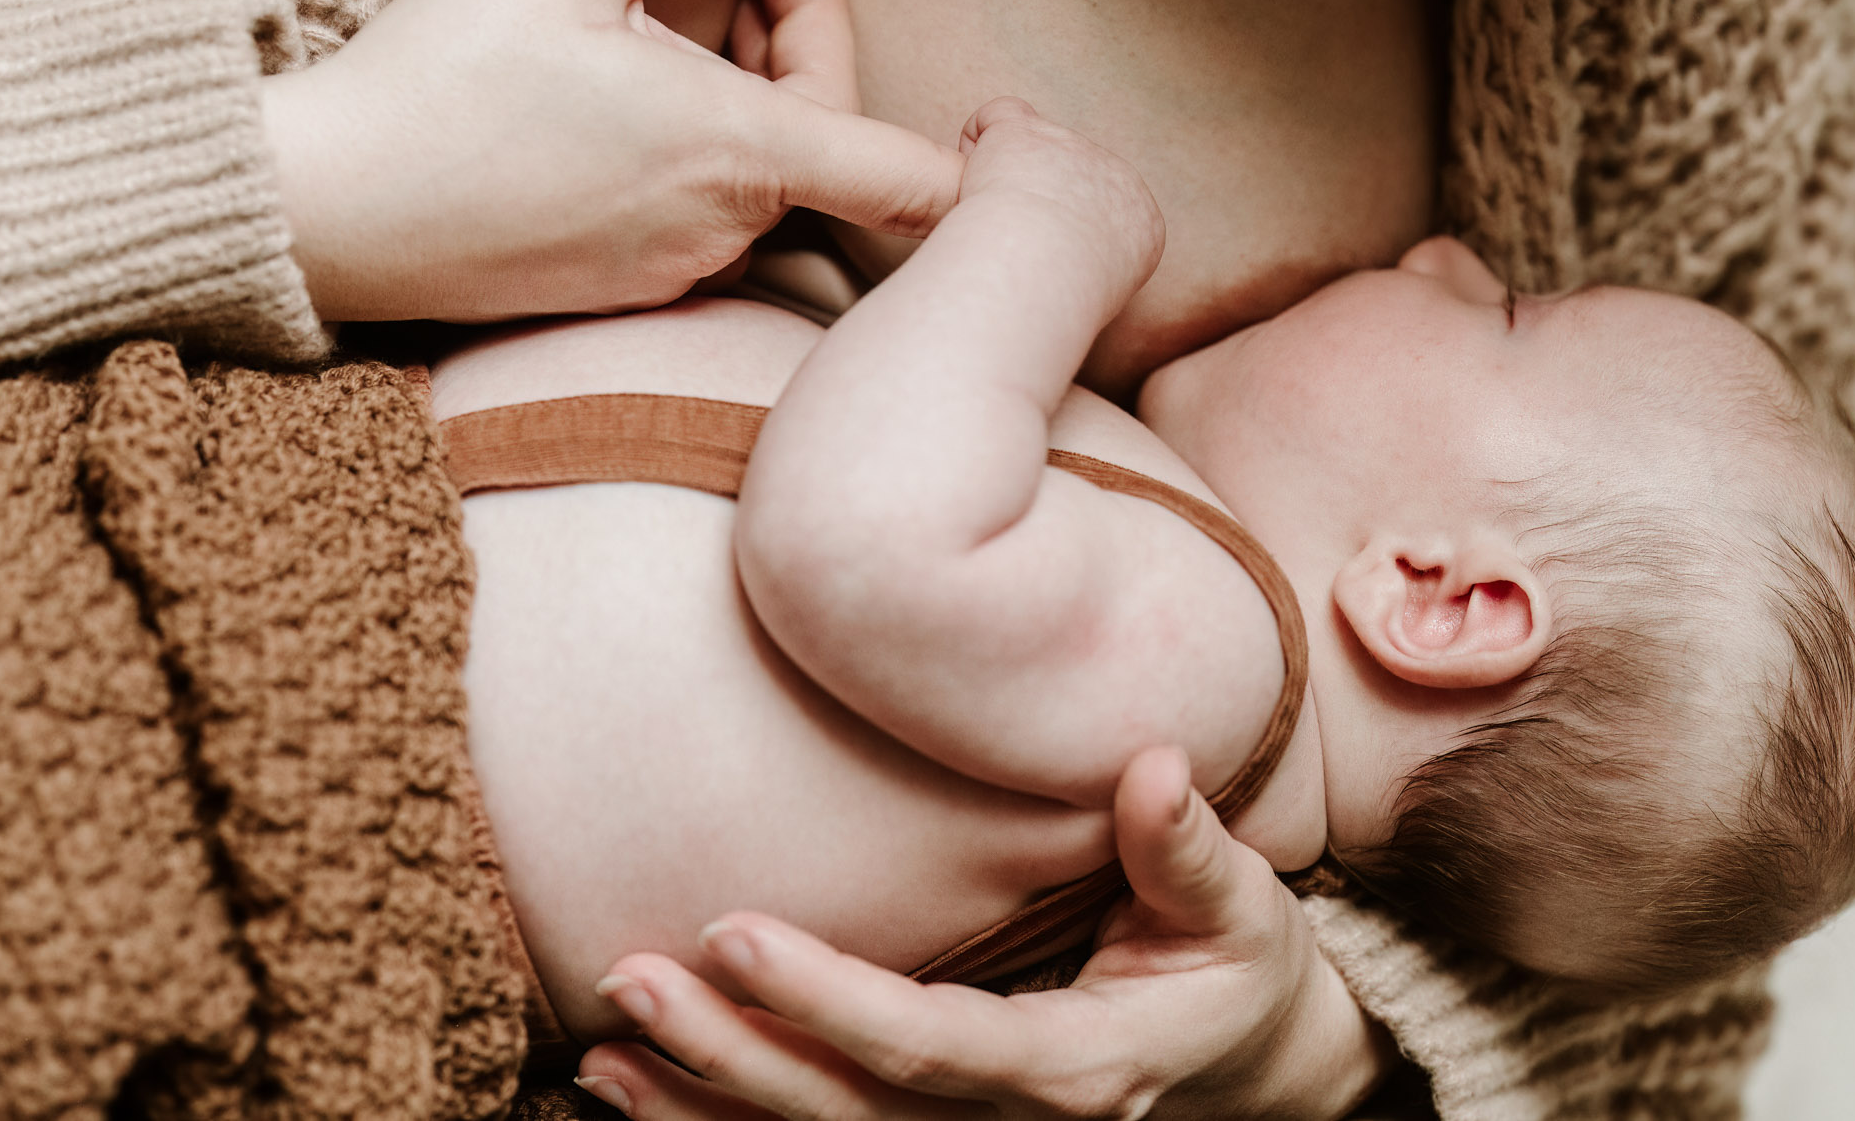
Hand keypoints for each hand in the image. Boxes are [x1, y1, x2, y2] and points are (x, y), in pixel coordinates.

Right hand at [261, 0, 963, 322]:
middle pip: (834, 141)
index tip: (871, 26)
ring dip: (752, 90)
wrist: (329, 210)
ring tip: (670, 11)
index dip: (935, 104)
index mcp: (740, 154)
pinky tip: (623, 93)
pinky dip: (701, 148)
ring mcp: (677, 272)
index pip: (917, 182)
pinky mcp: (627, 292)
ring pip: (767, 176)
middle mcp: (725, 232)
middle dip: (808, 35)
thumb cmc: (441, 79)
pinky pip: (705, 216)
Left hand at [574, 748, 1393, 1119]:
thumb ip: (1190, 850)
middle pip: (849, 1112)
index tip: (733, 933)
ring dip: (703, 1110)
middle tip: (631, 977)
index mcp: (1076, 1074)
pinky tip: (635, 1098)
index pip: (932, 1045)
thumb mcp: (1239, 912)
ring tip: (601, 1057)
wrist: (1254, 1074)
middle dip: (730, 1054)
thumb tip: (1154, 767)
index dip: (828, 1001)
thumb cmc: (1236, 977)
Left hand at [952, 98, 1165, 297]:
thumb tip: (1064, 278)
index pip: (1104, 214)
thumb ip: (1087, 279)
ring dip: (1006, 182)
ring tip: (990, 220)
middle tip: (1014, 249)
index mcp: (1142, 223)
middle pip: (1072, 180)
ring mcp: (1072, 147)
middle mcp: (1116, 176)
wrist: (1038, 270)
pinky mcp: (1026, 133)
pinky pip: (1000, 116)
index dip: (1066, 236)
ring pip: (1032, 151)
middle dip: (1039, 207)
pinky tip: (972, 176)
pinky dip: (979, 141)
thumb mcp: (1094, 303)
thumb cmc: (1053, 306)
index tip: (1045, 267)